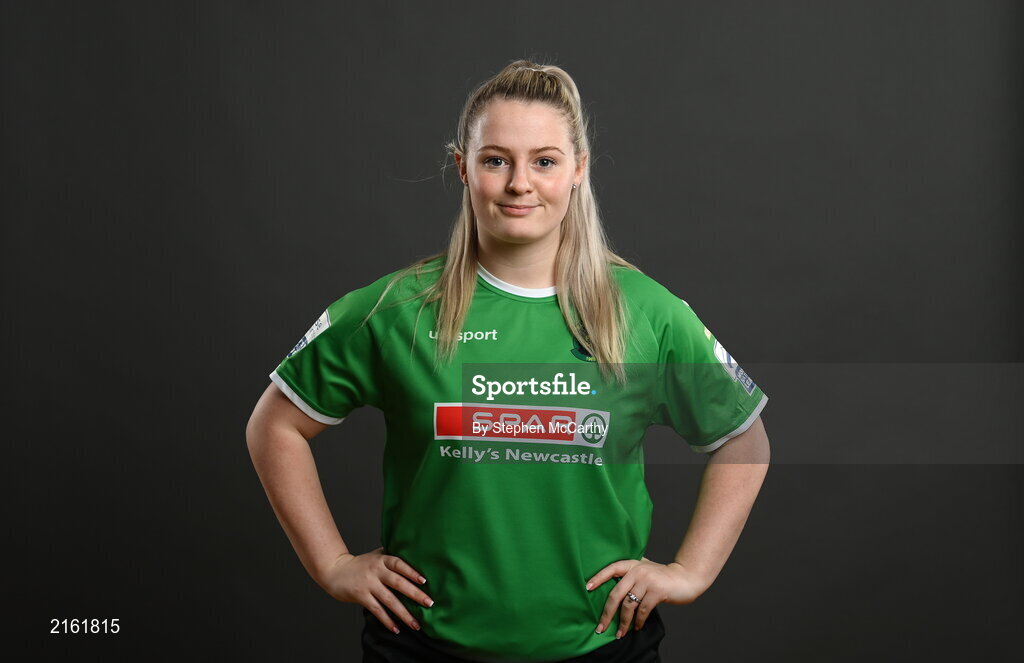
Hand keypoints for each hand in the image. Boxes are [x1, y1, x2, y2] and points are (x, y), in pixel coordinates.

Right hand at [317, 547, 433, 633]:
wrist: (334, 570)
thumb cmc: (359, 564)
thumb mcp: (375, 555)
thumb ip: (390, 557)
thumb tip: (413, 555)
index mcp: (381, 560)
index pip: (399, 564)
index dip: (412, 572)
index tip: (424, 581)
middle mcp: (376, 571)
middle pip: (398, 583)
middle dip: (415, 594)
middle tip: (429, 603)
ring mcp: (368, 585)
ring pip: (389, 600)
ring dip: (404, 614)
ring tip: (416, 624)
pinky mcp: (361, 596)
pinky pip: (377, 610)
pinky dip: (387, 620)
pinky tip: (396, 628)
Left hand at [586, 557, 704, 638]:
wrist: (685, 577)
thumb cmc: (662, 577)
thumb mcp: (645, 569)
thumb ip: (631, 574)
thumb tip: (612, 590)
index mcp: (632, 564)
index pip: (611, 569)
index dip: (598, 578)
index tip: (587, 588)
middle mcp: (638, 571)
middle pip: (616, 593)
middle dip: (607, 613)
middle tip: (600, 627)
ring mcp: (647, 581)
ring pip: (629, 605)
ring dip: (623, 622)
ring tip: (620, 633)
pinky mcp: (657, 591)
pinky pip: (642, 610)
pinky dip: (638, 621)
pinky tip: (637, 627)